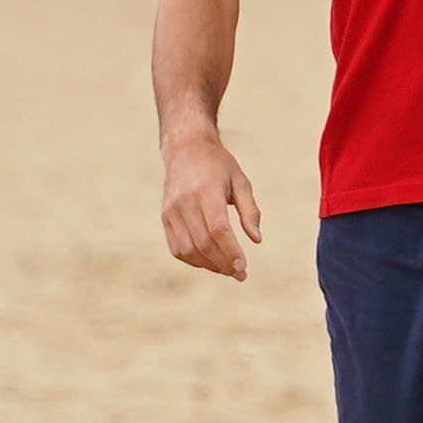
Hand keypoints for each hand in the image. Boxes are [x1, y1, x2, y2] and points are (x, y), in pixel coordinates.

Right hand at [161, 130, 263, 280]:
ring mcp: (171, 211)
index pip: (218, 229)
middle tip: (240, 273)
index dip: (231, 251)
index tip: (243, 266)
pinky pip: (177, 248)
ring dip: (209, 265)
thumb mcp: (240, 181)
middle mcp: (185, 202)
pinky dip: (193, 260)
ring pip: (188, 250)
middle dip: (223, 263)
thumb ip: (250, 210)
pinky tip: (209, 262)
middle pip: (203, 243)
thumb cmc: (218, 165)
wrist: (185, 149)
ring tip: (227, 269)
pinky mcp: (165, 218)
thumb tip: (257, 239)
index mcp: (206, 191)